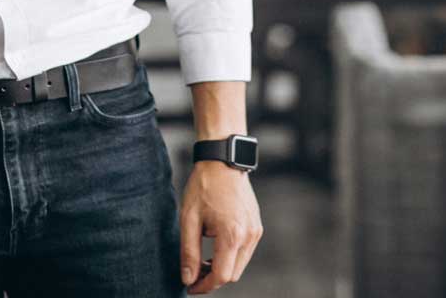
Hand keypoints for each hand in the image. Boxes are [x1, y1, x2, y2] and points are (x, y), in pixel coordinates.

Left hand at [180, 162, 262, 292]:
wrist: (223, 161)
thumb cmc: (204, 186)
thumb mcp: (189, 219)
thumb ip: (189, 252)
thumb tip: (188, 278)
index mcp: (232, 234)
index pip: (221, 276)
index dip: (204, 286)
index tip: (190, 287)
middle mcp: (249, 235)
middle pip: (233, 274)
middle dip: (213, 278)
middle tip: (193, 273)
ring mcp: (255, 230)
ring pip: (240, 264)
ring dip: (222, 267)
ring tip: (202, 260)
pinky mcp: (257, 225)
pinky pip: (245, 251)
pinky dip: (230, 255)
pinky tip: (215, 245)